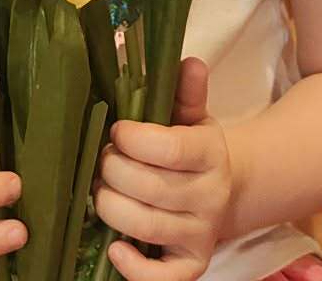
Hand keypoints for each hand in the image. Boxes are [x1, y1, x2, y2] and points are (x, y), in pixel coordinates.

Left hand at [94, 57, 233, 280]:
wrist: (221, 192)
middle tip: (101, 161)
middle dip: (110, 171)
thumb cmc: (190, 150)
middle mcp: (211, 196)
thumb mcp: (190, 117)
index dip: (131, 138)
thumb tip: (190, 62)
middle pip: (147, 187)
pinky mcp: (192, 265)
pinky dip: (131, 267)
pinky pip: (160, 278)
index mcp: (211, 153)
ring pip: (143, 225)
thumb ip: (185, 91)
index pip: (167, 148)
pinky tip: (113, 247)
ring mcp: (201, 234)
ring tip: (100, 190)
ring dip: (108, 206)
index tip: (116, 131)